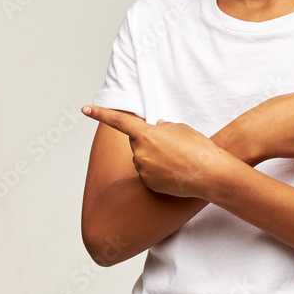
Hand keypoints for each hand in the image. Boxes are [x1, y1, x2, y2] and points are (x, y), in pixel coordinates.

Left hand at [82, 106, 232, 198]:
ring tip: (176, 159)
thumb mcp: (181, 128)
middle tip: (171, 145)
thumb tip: (157, 127)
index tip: (85, 109)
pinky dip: (158, 171)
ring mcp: (143, 170)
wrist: (209, 174)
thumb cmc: (198, 147)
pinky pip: (148, 172)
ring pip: (142, 158)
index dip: (100, 113)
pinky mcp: (148, 184)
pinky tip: (174, 172)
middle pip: (136, 142)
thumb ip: (164, 126)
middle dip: (148, 140)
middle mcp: (140, 152)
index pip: (118, 121)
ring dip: (154, 156)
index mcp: (146, 134)